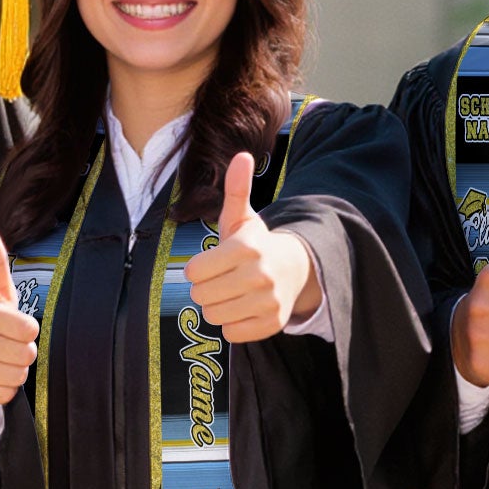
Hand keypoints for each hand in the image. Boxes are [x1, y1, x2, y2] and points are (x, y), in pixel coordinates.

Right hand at [0, 226, 39, 427]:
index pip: (29, 328)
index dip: (28, 330)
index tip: (14, 325)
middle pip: (26, 354)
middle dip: (24, 353)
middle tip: (8, 346)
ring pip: (17, 376)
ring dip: (15, 371)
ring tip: (0, 361)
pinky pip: (5, 394)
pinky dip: (5, 390)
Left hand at [182, 152, 318, 340]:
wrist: (294, 270)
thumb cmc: (256, 244)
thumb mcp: (242, 217)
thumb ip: (236, 189)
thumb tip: (243, 155)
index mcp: (247, 248)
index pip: (194, 272)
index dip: (197, 269)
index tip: (210, 264)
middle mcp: (260, 276)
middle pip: (201, 296)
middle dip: (205, 289)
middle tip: (221, 280)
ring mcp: (268, 302)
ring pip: (214, 317)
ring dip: (217, 307)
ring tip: (231, 293)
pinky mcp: (272, 324)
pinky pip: (231, 333)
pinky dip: (232, 324)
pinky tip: (243, 308)